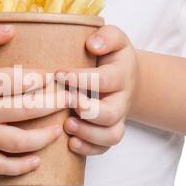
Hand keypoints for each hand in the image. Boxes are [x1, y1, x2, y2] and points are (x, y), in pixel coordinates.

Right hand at [0, 22, 72, 175]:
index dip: (42, 79)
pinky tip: (37, 159)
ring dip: (44, 137)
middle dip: (53, 105)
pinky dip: (20, 166)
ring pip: (17, 142)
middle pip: (24, 110)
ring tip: (60, 128)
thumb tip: (13, 29)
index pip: (18, 81)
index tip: (57, 77)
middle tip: (71, 100)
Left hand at [53, 24, 139, 155]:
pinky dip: (89, 149)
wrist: (126, 75)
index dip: (82, 79)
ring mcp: (116, 118)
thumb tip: (92, 44)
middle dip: (88, 111)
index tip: (59, 74)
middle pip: (111, 113)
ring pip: (111, 135)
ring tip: (67, 125)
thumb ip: (106, 36)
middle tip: (66, 101)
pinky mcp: (109, 130)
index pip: (105, 79)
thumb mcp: (114, 38)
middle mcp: (121, 99)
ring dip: (88, 133)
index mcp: (121, 75)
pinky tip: (71, 142)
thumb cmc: (111, 54)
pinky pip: (105, 147)